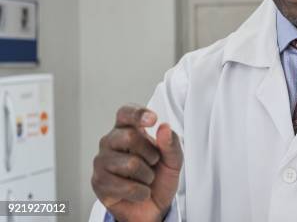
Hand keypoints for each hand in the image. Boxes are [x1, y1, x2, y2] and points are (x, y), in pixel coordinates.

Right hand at [92, 105, 182, 221]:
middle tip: (153, 163)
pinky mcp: (98, 182)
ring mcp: (102, 161)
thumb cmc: (159, 177)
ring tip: (146, 179)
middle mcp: (110, 141)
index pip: (125, 113)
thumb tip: (164, 127)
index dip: (137, 114)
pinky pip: (126, 186)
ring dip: (147, 175)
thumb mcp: (173, 160)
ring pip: (131, 163)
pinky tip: (140, 192)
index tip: (153, 120)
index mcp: (127, 129)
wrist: (152, 207)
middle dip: (151, 154)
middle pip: (130, 137)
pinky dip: (141, 192)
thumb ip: (171, 143)